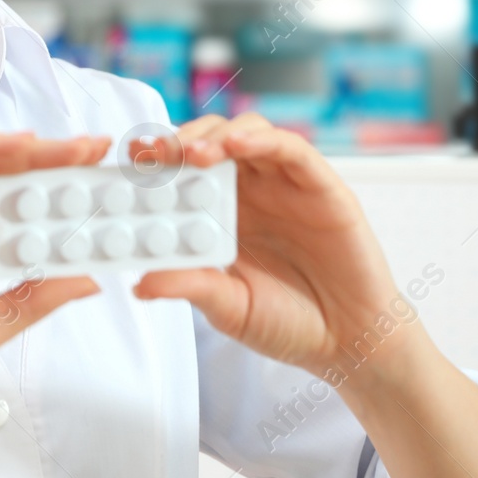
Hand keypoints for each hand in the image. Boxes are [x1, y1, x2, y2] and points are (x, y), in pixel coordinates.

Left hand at [131, 113, 411, 379]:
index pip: (184, 171)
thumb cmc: (288, 323)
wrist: (350, 343)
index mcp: (221, 213)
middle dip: (180, 141)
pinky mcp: (321, 187)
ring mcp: (285, 185)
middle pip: (211, 142)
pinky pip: (292, 149)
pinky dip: (263, 140)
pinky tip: (239, 146)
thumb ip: (190, 287)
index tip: (127, 161)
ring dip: (217, 134)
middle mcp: (251, 191)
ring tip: (193, 152)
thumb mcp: (228, 307)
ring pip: (248, 135)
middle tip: (154, 152)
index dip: (156, 160)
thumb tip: (140, 282)